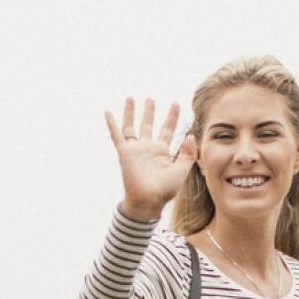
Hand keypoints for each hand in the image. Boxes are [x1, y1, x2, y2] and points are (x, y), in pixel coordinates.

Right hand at [104, 97, 196, 220]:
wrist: (149, 200)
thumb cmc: (165, 190)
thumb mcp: (183, 170)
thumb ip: (188, 152)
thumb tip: (190, 135)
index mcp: (162, 151)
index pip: (167, 129)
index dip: (172, 116)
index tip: (176, 103)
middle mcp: (147, 148)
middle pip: (148, 125)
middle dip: (149, 112)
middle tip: (150, 99)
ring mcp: (135, 150)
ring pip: (131, 127)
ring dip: (131, 113)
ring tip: (130, 98)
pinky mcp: (125, 153)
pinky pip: (116, 136)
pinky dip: (112, 124)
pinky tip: (107, 112)